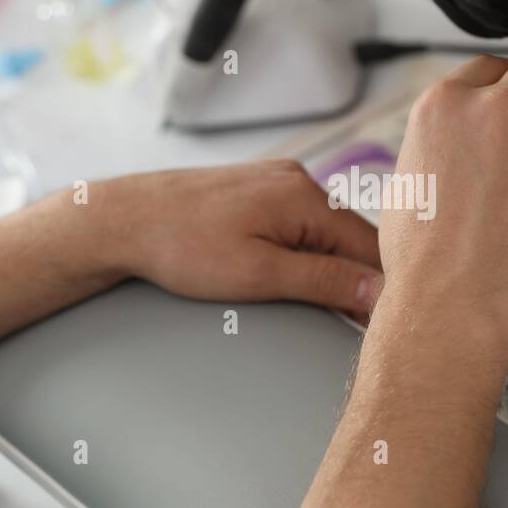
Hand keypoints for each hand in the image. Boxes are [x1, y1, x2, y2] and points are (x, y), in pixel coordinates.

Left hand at [103, 161, 382, 317]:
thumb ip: (324, 279)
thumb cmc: (181, 246)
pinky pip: (303, 224)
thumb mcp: (258, 274)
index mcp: (307, 196)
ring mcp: (279, 182)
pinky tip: (298, 278)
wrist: (124, 219)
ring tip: (328, 308)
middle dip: (358, 281)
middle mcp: (299, 180)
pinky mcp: (260, 190)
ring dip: (334, 269)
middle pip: (352, 238)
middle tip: (355, 327)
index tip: (383, 325)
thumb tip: (380, 289)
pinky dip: (309, 253)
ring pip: (328, 233)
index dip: (382, 288)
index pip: (371, 246)